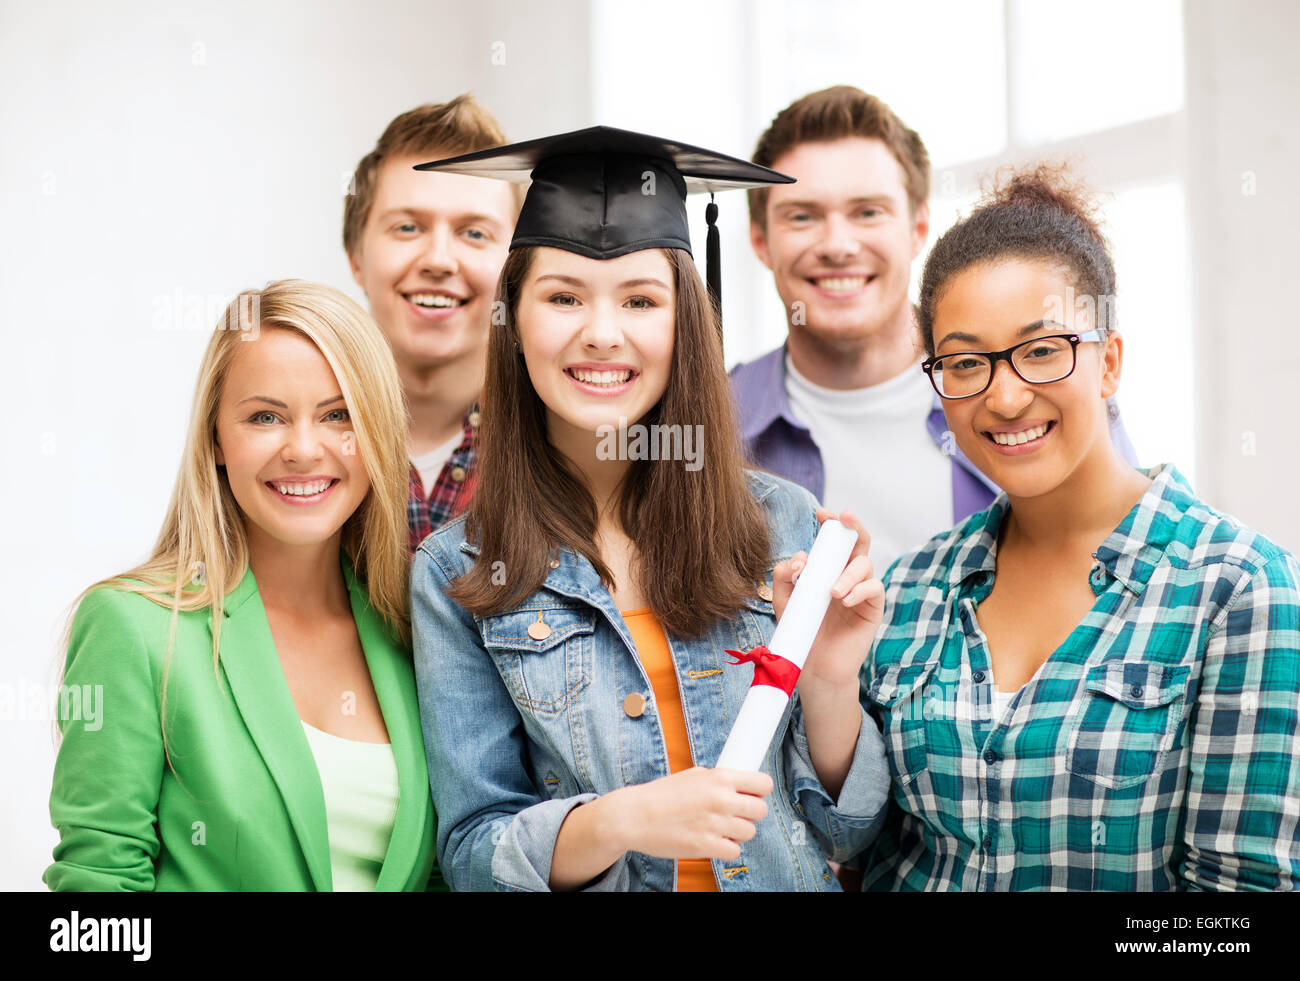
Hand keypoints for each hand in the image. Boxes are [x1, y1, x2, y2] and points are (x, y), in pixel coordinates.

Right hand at [610, 767, 772, 860]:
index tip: (754, 794)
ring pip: (749, 832)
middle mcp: (721, 800)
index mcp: (719, 778)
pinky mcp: (707, 846)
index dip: (760, 790)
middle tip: (736, 813)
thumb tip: (740, 785)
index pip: (763, 784)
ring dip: (738, 831)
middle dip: (751, 812)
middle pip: (760, 810)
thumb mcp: (692, 776)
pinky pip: (735, 851)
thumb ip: (718, 780)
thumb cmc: (660, 795)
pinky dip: (726, 848)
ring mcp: (715, 824)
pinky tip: (714, 840)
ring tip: (720, 827)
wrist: (634, 816)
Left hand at [772, 508, 884, 689]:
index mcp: (826, 570)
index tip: (822, 514)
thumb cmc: (801, 630)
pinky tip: (845, 601)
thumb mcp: (785, 601)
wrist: (814, 666)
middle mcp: (847, 575)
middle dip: (853, 526)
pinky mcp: (873, 608)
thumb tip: (798, 560)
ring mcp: (861, 590)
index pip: (833, 541)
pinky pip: (875, 587)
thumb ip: (784, 578)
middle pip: (858, 542)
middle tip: (844, 518)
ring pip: (865, 563)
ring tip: (832, 592)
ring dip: (848, 573)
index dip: (831, 524)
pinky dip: (860, 589)